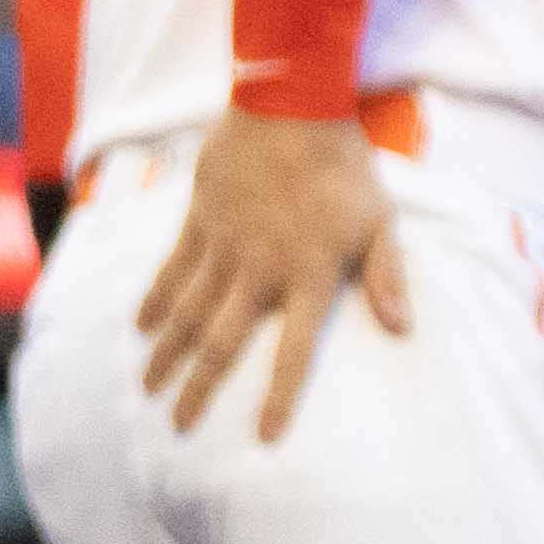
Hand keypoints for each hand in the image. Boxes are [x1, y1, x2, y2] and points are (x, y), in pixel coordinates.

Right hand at [139, 115, 408, 443]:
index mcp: (311, 274)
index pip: (296, 350)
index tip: (264, 437)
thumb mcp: (380, 221)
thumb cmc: (346, 166)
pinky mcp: (198, 222)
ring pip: (188, 314)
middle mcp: (261, 269)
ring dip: (167, 355)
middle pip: (223, 343)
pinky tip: (140, 328)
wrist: (292, 105)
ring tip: (147, 390)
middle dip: (200, 390)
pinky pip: (171, 271)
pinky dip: (155, 301)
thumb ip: (388, 276)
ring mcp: (224, 247)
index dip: (281, 396)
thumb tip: (403, 328)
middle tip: (178, 428)